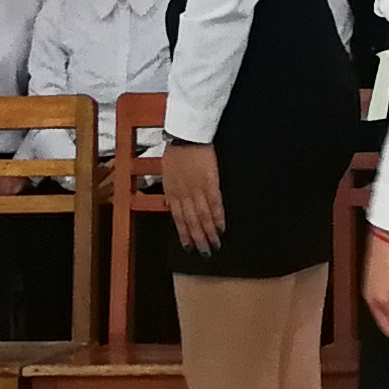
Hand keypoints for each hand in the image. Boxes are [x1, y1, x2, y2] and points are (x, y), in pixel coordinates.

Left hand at [160, 139, 225, 253]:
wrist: (187, 136)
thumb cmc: (176, 152)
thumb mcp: (166, 172)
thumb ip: (170, 190)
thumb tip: (171, 204)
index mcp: (172, 192)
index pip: (178, 218)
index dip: (184, 234)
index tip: (189, 247)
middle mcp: (184, 194)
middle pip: (191, 221)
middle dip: (198, 239)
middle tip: (205, 252)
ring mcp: (197, 189)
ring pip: (203, 216)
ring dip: (209, 232)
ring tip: (215, 244)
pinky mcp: (210, 182)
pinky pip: (214, 203)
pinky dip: (218, 217)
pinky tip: (221, 227)